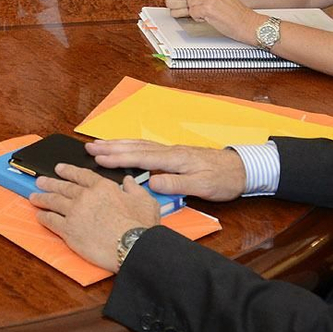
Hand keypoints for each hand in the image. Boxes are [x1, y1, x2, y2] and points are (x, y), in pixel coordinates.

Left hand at [29, 167, 160, 271]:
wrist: (132, 246)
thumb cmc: (140, 226)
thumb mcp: (145, 201)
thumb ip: (134, 188)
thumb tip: (128, 181)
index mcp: (102, 187)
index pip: (80, 175)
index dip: (68, 171)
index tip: (59, 168)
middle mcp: (84, 196)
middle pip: (63, 187)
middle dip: (49, 182)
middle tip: (40, 180)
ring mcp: (74, 212)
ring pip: (53, 201)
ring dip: (42, 198)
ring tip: (34, 196)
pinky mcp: (68, 230)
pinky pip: (51, 221)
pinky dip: (44, 217)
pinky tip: (40, 216)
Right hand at [83, 139, 248, 202]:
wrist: (243, 169)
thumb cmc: (223, 179)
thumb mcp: (202, 186)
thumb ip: (176, 184)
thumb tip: (151, 182)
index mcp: (174, 158)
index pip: (140, 157)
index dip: (118, 158)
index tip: (98, 158)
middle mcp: (170, 151)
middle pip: (135, 147)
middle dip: (111, 147)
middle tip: (89, 148)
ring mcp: (171, 151)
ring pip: (139, 145)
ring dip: (118, 144)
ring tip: (99, 145)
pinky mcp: (174, 154)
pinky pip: (146, 147)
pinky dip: (130, 146)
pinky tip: (124, 148)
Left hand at [172, 0, 259, 43]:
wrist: (247, 23)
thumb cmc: (236, 13)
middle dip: (190, 1)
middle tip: (198, 8)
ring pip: (190, 2)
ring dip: (195, 11)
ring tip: (206, 14)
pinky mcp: (208, 9)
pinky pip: (192, 12)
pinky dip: (197, 18)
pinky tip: (207, 18)